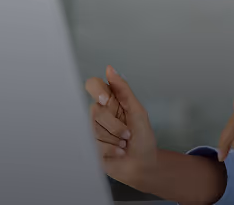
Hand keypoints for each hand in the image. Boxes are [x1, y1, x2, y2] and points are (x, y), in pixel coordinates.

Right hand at [85, 65, 158, 189]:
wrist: (144, 165)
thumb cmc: (142, 138)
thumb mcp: (138, 111)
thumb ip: (123, 90)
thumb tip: (110, 68)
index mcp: (110, 101)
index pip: (93, 85)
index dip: (96, 90)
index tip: (105, 100)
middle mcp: (99, 114)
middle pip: (95, 110)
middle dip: (115, 125)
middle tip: (127, 133)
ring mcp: (93, 131)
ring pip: (94, 128)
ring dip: (114, 138)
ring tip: (124, 144)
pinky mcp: (90, 147)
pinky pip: (94, 144)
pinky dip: (110, 149)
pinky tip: (118, 152)